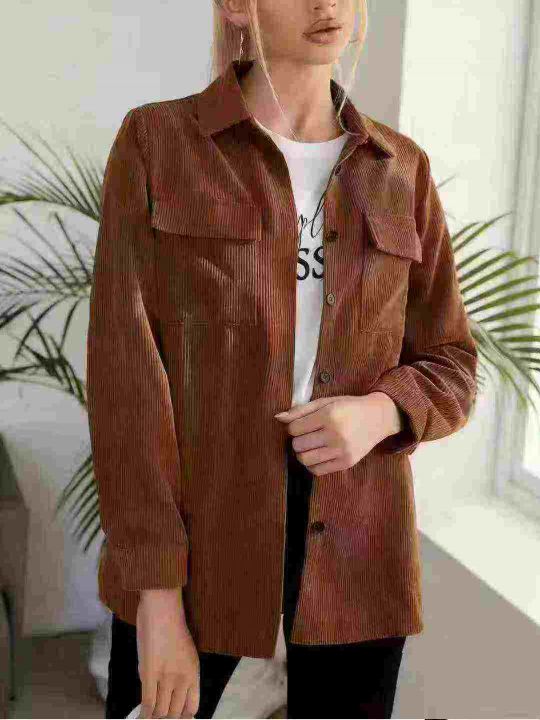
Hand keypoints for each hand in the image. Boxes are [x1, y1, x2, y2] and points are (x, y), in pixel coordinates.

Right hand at [137, 589, 199, 718]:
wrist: (163, 610)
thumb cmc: (173, 626)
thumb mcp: (186, 652)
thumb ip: (181, 673)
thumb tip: (170, 693)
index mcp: (194, 673)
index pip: (192, 707)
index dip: (182, 717)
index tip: (174, 718)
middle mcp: (183, 678)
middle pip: (175, 712)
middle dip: (166, 718)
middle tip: (158, 717)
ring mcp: (167, 677)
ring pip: (161, 711)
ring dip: (154, 717)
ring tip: (149, 718)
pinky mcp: (150, 674)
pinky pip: (148, 703)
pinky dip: (144, 714)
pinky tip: (141, 717)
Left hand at [274, 393, 403, 475]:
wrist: (377, 418)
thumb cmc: (348, 407)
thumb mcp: (326, 402)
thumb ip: (300, 410)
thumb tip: (277, 418)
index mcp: (329, 416)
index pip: (294, 428)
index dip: (293, 427)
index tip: (302, 424)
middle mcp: (335, 435)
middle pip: (297, 445)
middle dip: (297, 440)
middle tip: (306, 435)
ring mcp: (341, 451)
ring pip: (304, 459)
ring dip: (302, 453)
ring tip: (310, 445)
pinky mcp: (346, 464)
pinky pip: (317, 471)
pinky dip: (312, 464)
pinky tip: (318, 454)